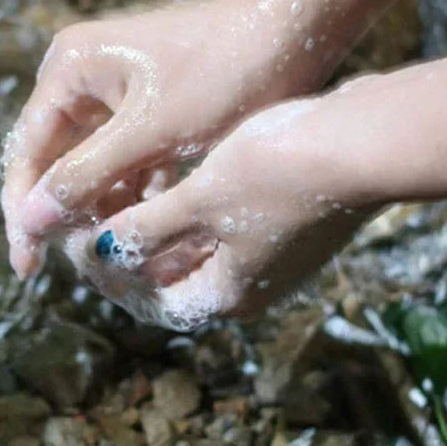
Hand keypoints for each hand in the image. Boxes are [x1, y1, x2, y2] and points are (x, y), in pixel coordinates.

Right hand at [1, 0, 341, 278]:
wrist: (296, 33)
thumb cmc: (224, 71)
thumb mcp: (149, 132)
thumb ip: (85, 177)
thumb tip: (29, 222)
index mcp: (70, 73)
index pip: (27, 155)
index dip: (22, 215)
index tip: (27, 267)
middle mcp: (82, 82)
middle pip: (53, 166)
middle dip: (62, 216)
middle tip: (72, 266)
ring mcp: (113, 99)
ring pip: (89, 172)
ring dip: (99, 212)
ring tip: (116, 250)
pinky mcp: (144, 114)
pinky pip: (121, 167)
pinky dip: (130, 197)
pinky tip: (145, 224)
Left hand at [65, 91, 377, 329]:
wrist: (367, 143)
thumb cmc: (279, 173)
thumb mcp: (199, 202)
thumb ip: (145, 231)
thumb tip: (99, 252)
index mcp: (223, 296)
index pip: (150, 302)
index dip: (109, 278)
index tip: (79, 247)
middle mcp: (245, 288)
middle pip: (169, 281)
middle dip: (127, 256)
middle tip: (90, 225)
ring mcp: (266, 259)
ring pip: (191, 255)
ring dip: (154, 235)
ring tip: (118, 204)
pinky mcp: (279, 227)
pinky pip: (216, 232)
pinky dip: (184, 218)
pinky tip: (162, 190)